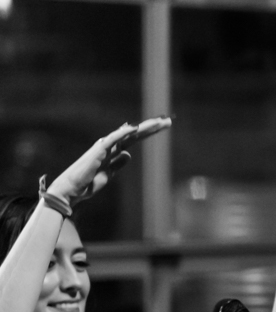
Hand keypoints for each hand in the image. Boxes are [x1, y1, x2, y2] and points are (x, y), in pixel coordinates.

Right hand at [46, 118, 170, 203]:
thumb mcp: (109, 174)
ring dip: (143, 127)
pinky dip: (123, 133)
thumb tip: (127, 155)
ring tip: (159, 122)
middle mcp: (110, 145)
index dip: (148, 132)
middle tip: (167, 120)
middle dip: (151, 127)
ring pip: (127, 133)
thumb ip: (117, 163)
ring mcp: (104, 147)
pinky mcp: (98, 151)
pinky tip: (134, 128)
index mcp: (113, 151)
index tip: (163, 126)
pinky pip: (112, 139)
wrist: (72, 190)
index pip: (134, 139)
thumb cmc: (88, 183)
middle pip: (134, 134)